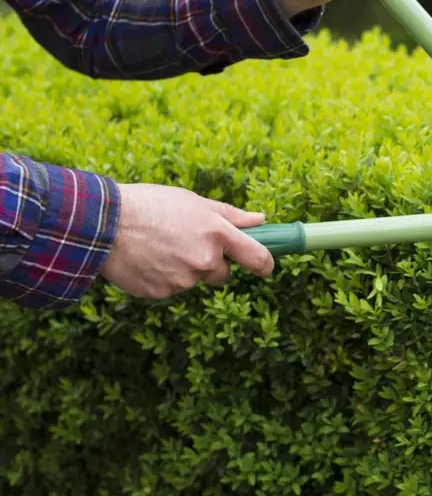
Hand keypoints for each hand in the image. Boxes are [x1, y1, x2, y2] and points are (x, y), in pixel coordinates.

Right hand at [99, 183, 274, 299]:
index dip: (265, 264)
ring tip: (159, 248)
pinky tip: (146, 260)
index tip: (264, 266)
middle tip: (186, 245)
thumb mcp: (194, 202)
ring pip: (194, 281)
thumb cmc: (150, 205)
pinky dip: (162, 278)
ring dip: (184, 270)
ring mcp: (183, 280)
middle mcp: (205, 260)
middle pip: (222, 274)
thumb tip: (260, 220)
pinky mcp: (161, 293)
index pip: (258, 259)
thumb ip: (230, 215)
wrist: (103, 223)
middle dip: (211, 264)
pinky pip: (170, 289)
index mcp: (218, 234)